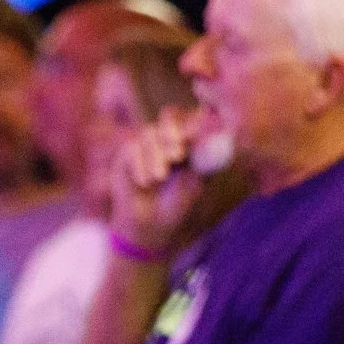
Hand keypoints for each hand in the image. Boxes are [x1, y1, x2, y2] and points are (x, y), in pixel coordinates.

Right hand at [110, 110, 210, 260]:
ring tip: (160, 178)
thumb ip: (203, 161)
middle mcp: (166, 138)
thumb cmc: (177, 204)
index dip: (193, 121)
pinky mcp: (127, 153)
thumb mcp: (195, 183)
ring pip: (150, 133)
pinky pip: (132, 148)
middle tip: (178, 154)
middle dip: (173, 134)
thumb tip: (217, 140)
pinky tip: (145, 183)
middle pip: (169, 117)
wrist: (150, 225)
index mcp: (188, 141)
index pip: (191, 118)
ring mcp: (145, 143)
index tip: (196, 133)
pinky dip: (140, 165)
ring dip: (156, 156)